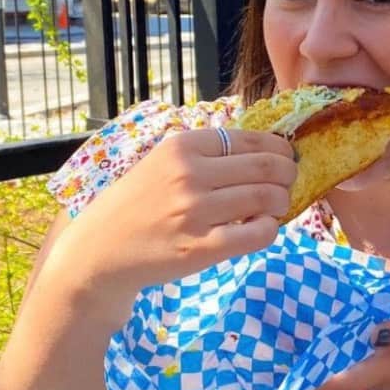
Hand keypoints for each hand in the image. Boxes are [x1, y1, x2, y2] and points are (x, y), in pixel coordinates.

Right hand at [56, 126, 297, 301]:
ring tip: (272, 209)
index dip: (280, 151)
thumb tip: (267, 150)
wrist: (100, 251)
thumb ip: (208, 155)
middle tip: (287, 185)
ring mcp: (195, 212)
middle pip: (269, 167)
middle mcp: (189, 174)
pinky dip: (270, 230)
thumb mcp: (163, 163)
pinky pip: (260, 234)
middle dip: (289, 175)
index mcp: (182, 146)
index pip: (254, 139)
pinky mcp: (202, 248)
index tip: (285, 161)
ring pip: (269, 198)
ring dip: (281, 203)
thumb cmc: (138, 205)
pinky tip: (258, 229)